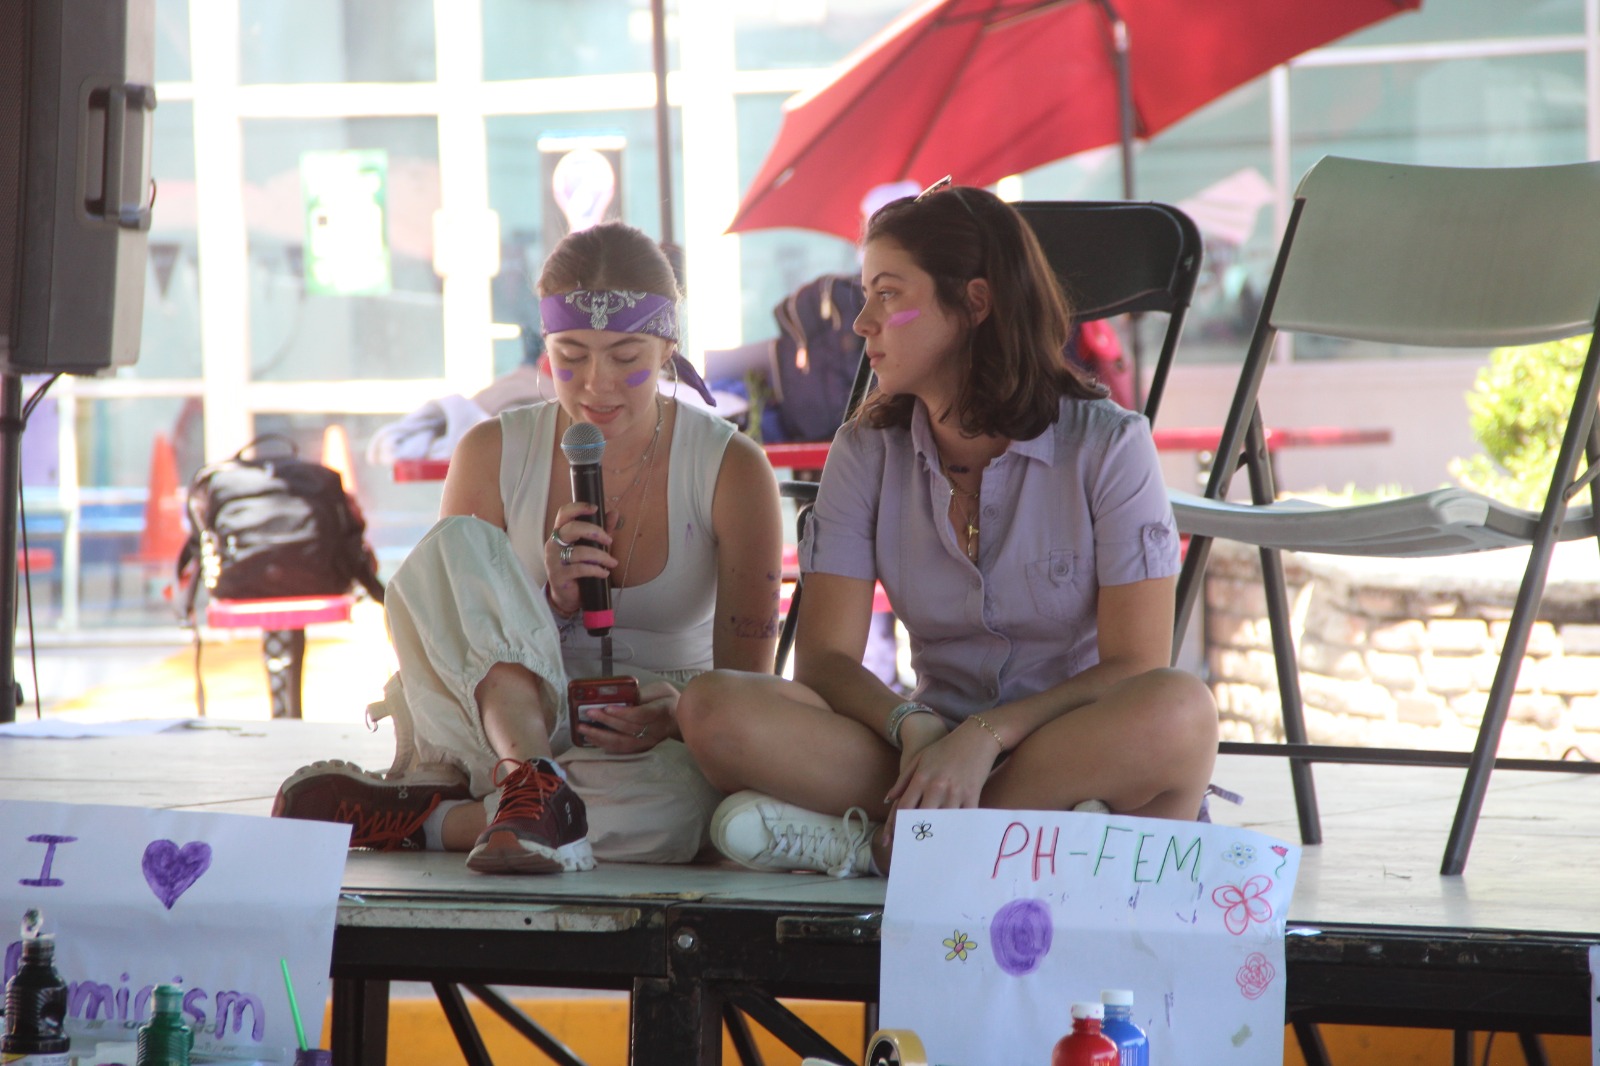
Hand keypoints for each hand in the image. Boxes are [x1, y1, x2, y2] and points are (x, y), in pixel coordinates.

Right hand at [544, 502, 616, 616]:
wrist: (567, 595)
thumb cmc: (578, 567)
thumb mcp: (591, 547)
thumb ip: (601, 531)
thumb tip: (614, 513)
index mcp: (559, 533)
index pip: (564, 514)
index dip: (578, 508)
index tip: (595, 508)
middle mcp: (553, 544)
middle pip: (571, 529)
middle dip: (594, 531)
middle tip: (609, 539)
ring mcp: (553, 560)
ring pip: (579, 552)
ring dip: (601, 556)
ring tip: (612, 562)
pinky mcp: (558, 576)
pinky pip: (580, 569)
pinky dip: (596, 570)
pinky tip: (604, 573)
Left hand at [574, 681, 678, 753]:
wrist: (681, 721)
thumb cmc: (669, 702)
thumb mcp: (662, 690)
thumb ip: (644, 693)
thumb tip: (622, 697)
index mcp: (662, 712)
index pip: (641, 715)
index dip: (623, 713)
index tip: (607, 707)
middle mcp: (655, 731)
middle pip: (628, 729)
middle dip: (606, 722)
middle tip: (588, 714)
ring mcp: (648, 743)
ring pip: (623, 744)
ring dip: (601, 737)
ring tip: (583, 729)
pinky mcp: (642, 750)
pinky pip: (622, 750)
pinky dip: (605, 746)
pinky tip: (592, 740)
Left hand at [881, 716, 994, 844]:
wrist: (976, 738)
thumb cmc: (944, 748)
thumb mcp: (919, 758)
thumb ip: (903, 779)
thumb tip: (888, 799)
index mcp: (921, 778)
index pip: (905, 806)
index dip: (896, 824)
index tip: (891, 839)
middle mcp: (936, 787)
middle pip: (922, 817)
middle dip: (914, 835)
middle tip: (907, 852)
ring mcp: (955, 792)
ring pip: (942, 821)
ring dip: (935, 837)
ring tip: (928, 853)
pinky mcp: (972, 795)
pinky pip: (964, 818)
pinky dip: (958, 830)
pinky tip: (953, 842)